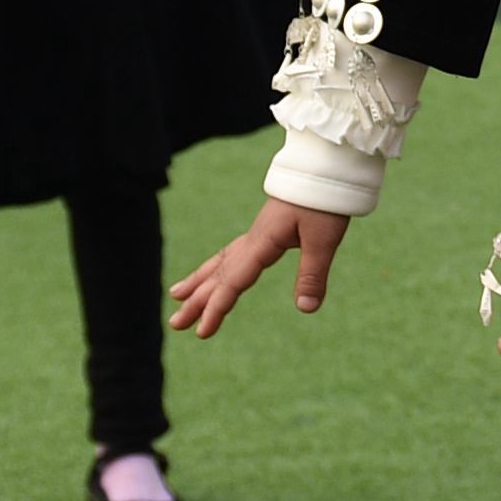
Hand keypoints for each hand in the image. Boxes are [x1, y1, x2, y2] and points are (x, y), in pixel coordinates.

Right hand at [171, 199, 348, 333]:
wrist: (326, 168)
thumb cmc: (325, 202)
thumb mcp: (324, 240)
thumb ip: (313, 274)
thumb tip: (305, 309)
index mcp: (262, 243)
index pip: (233, 281)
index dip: (216, 308)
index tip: (201, 332)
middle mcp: (253, 240)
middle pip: (218, 274)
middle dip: (196, 300)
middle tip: (174, 324)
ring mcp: (257, 234)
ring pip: (220, 262)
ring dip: (198, 281)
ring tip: (176, 295)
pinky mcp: (264, 231)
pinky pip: (231, 253)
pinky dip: (217, 266)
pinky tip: (215, 272)